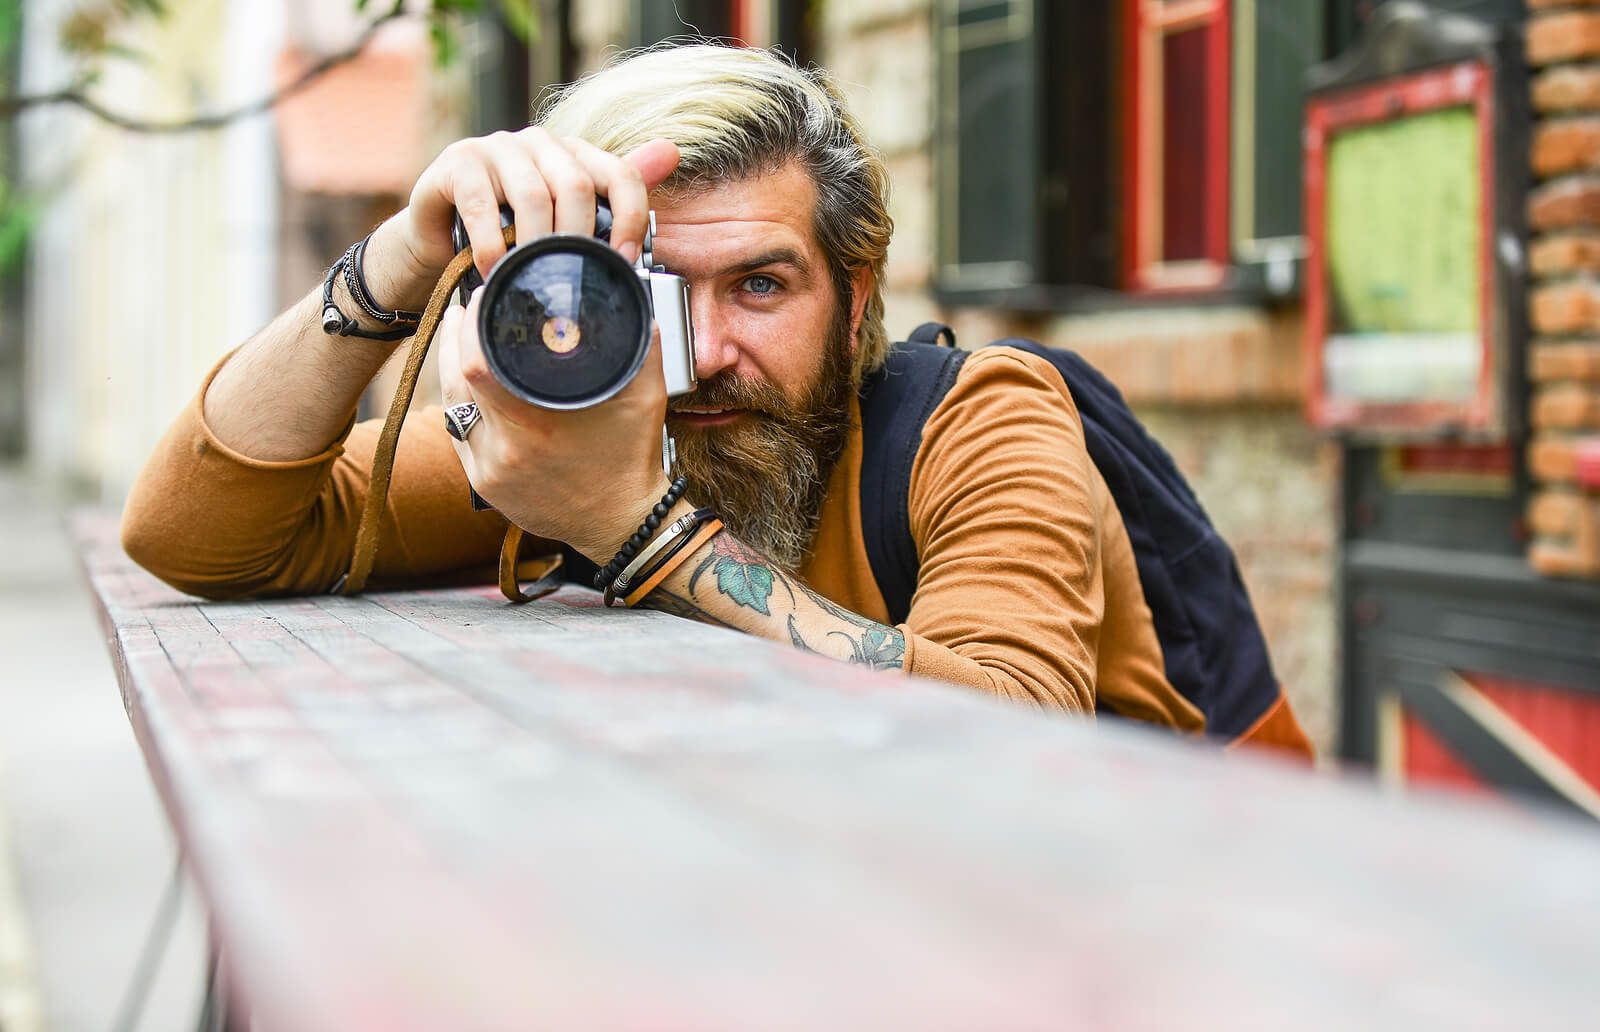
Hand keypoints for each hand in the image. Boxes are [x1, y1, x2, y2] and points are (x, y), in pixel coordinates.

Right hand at [392, 129, 681, 285]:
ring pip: (532, 193)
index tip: (625, 263)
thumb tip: (671, 152)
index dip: (631, 217)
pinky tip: (493, 271)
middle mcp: (540, 143)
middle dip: (579, 239)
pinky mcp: (459, 161)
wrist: (442, 240)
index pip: (621, 174)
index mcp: (575, 156)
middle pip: (576, 185)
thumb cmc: (512, 235)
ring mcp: (497, 147)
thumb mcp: (565, 227)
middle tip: (572, 280)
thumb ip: (615, 200)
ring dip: (535, 245)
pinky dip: (491, 242)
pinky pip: (481, 201)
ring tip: (532, 280)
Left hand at [436, 286, 674, 562]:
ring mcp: (489, 471)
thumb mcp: (646, 400)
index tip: (482, 299)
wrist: (621, 524)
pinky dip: (459, 404)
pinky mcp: (484, 485)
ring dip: (450, 368)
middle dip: (457, 338)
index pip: (476, 365)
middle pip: (454, 381)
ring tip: (458, 336)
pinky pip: (459, 434)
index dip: (470, 326)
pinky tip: (464, 383)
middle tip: (467, 309)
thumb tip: (638, 302)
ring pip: (451, 407)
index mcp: (536, 426)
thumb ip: (644, 348)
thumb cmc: (631, 462)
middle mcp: (504, 450)